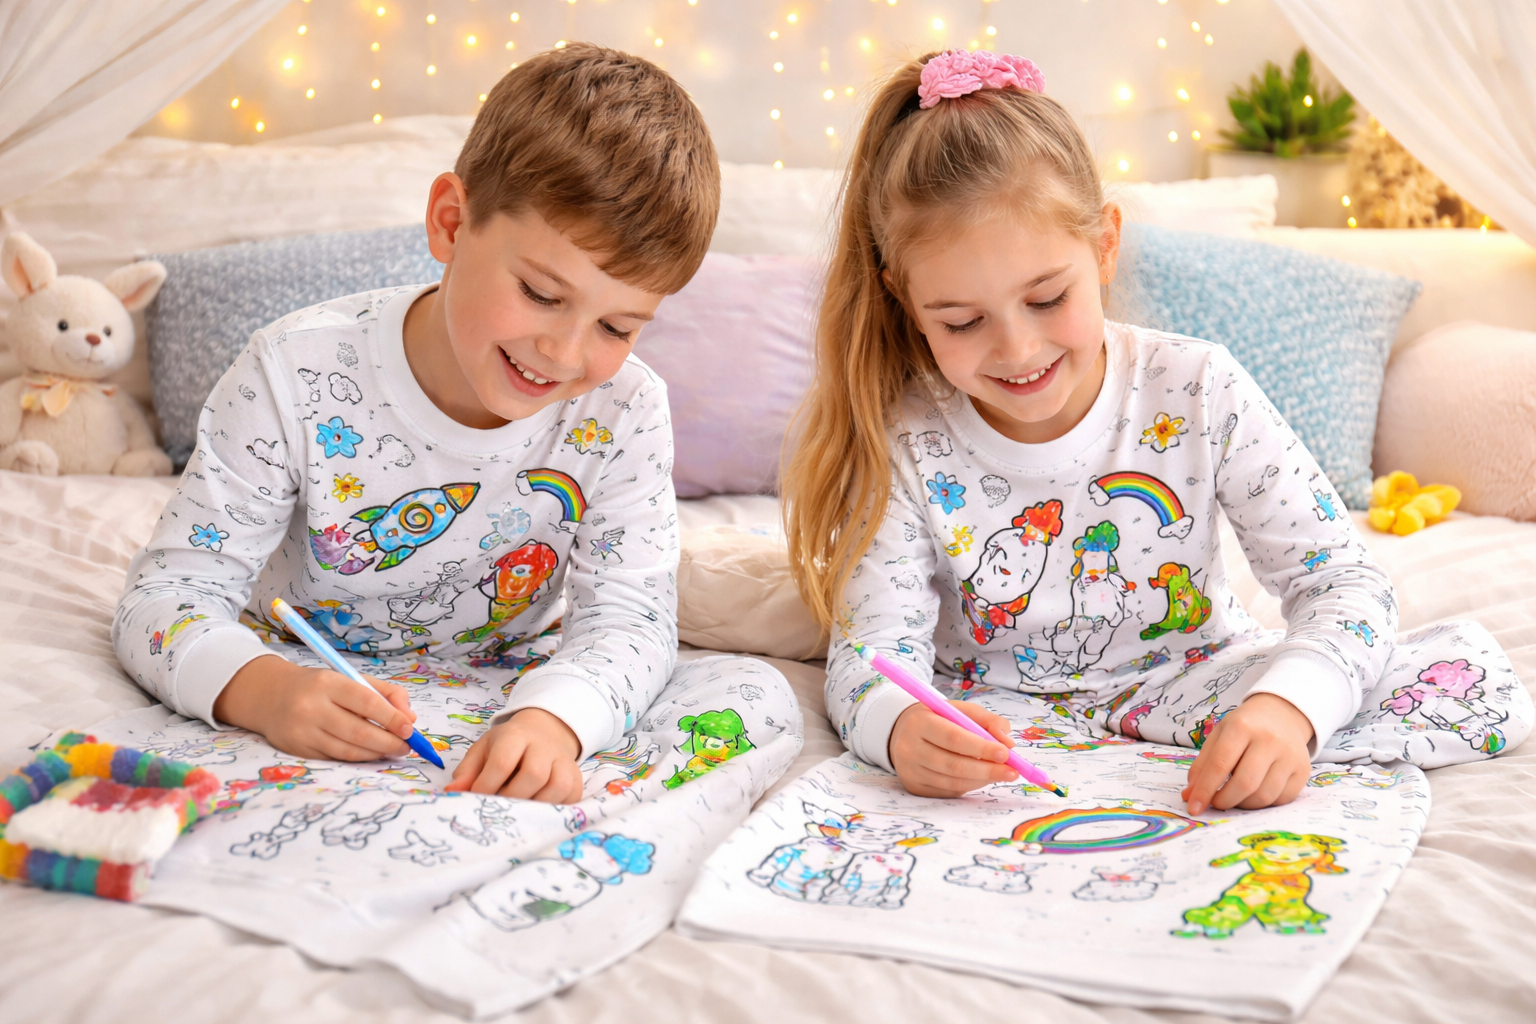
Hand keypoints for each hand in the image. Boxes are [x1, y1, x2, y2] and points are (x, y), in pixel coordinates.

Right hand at [214, 654, 417, 760]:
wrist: (269, 695)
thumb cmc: (319, 687)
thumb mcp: (349, 678)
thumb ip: (384, 693)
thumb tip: (410, 717)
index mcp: (328, 683)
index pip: (366, 701)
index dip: (391, 717)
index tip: (409, 728)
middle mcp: (312, 707)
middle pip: (358, 731)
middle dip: (388, 742)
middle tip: (406, 746)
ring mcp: (302, 731)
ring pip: (347, 750)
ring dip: (376, 754)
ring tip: (393, 751)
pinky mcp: (297, 749)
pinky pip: (334, 758)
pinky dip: (357, 758)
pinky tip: (371, 755)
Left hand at [445, 708, 582, 801]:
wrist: (542, 734)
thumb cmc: (506, 747)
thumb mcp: (483, 750)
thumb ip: (467, 771)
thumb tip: (453, 792)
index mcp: (515, 736)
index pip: (503, 761)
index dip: (487, 785)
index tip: (477, 800)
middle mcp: (543, 746)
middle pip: (534, 774)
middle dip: (513, 797)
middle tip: (500, 807)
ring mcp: (564, 761)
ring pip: (558, 787)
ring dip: (536, 805)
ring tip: (520, 811)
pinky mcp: (576, 777)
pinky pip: (571, 797)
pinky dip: (556, 809)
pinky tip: (539, 810)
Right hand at [889, 700, 1018, 797]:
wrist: (902, 731)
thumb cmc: (938, 719)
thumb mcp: (960, 710)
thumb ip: (987, 721)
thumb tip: (1008, 742)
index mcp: (920, 722)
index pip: (953, 738)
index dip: (981, 748)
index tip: (1005, 753)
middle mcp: (909, 747)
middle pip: (953, 764)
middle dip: (987, 770)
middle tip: (1012, 772)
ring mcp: (910, 770)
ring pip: (952, 782)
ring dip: (981, 780)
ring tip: (1000, 773)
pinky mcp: (913, 786)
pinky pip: (948, 791)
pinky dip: (969, 785)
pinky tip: (979, 777)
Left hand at [1183, 693, 1313, 813]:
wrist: (1281, 715)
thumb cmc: (1245, 727)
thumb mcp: (1219, 736)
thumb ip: (1202, 766)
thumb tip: (1190, 796)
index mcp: (1242, 726)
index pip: (1220, 764)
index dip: (1205, 790)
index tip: (1193, 807)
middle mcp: (1269, 740)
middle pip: (1245, 784)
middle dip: (1225, 800)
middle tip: (1216, 803)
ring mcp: (1290, 756)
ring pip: (1264, 796)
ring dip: (1243, 804)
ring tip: (1234, 796)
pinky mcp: (1303, 771)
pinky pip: (1281, 800)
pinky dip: (1263, 804)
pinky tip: (1254, 793)